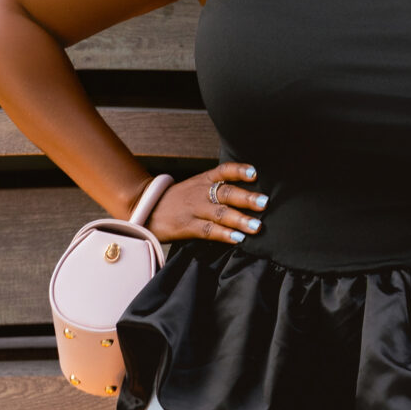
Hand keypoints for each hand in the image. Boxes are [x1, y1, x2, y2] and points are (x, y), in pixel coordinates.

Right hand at [148, 162, 265, 245]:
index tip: (255, 173)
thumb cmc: (178, 199)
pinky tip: (238, 239)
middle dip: (246, 198)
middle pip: (225, 192)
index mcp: (204, 180)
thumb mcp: (196, 186)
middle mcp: (200, 192)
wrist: (146, 209)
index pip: (223, 171)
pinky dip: (224, 235)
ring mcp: (194, 210)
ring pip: (219, 213)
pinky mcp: (187, 226)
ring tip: (256, 226)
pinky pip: (208, 230)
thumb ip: (218, 187)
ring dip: (240, 219)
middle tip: (264, 202)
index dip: (239, 170)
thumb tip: (250, 194)